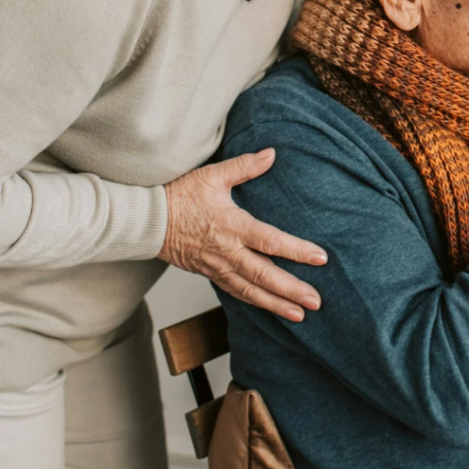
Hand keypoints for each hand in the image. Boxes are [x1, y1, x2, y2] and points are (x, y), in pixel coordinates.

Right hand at [158, 149, 326, 321]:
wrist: (147, 221)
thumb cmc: (178, 196)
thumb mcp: (213, 175)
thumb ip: (245, 166)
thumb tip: (271, 154)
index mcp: (233, 226)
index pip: (272, 242)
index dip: (297, 251)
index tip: (320, 258)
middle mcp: (228, 252)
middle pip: (265, 276)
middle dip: (293, 290)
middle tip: (316, 302)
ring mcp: (218, 267)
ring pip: (251, 291)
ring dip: (277, 304)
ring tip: (299, 314)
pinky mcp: (210, 274)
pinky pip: (236, 293)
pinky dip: (255, 302)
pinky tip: (270, 307)